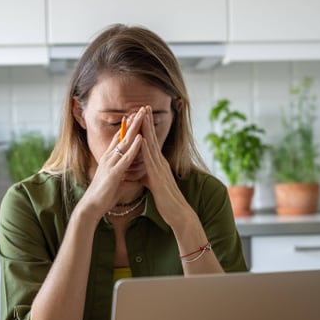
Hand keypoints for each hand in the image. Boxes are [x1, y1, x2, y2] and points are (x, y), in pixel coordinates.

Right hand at [78, 123, 142, 219]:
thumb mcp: (116, 183)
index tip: (136, 115)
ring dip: (135, 128)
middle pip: (123, 135)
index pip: (120, 139)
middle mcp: (109, 157)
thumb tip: (133, 177)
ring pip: (125, 142)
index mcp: (110, 159)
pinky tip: (141, 138)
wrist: (91, 207)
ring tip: (142, 115)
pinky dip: (134, 147)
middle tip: (142, 108)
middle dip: (133, 122)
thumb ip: (124, 177)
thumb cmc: (103, 196)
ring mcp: (111, 164)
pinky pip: (126, 158)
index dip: (128, 127)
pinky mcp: (114, 173)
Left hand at [137, 106, 192, 227]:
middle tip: (143, 105)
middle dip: (147, 122)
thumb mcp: (153, 184)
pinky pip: (150, 161)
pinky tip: (141, 139)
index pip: (151, 142)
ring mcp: (160, 169)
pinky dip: (145, 149)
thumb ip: (147, 175)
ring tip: (142, 115)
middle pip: (152, 138)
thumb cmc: (167, 201)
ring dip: (147, 130)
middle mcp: (160, 163)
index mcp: (158, 164)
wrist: (178, 214)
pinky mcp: (158, 178)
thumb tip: (140, 172)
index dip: (146, 128)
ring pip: (151, 146)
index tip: (141, 114)